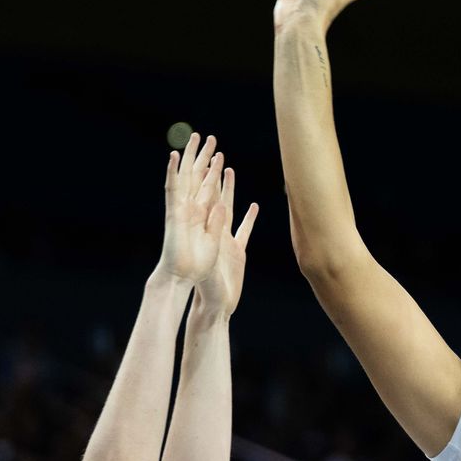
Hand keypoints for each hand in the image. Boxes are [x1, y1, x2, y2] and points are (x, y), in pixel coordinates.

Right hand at [154, 133, 226, 284]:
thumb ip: (218, 223)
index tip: (220, 156)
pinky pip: (173, 189)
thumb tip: (222, 204)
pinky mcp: (173, 212)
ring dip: (191, 157)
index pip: (210, 187)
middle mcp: (192, 208)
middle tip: (210, 137)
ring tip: (195, 137)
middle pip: (199, 177)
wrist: (182, 278)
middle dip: (204, 157)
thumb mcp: (215, 242)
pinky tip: (173, 156)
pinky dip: (172, 172)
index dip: (215, 171)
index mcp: (203, 215)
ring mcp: (182, 208)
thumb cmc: (198, 266)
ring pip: (187, 176)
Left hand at [195, 163, 258, 318]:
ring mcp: (226, 241)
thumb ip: (216, 235)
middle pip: (215, 195)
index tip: (208, 155)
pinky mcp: (237, 252)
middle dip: (214, 172)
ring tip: (229, 169)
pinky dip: (249, 218)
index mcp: (206, 232)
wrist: (213, 310)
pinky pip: (244, 230)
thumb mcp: (213, 259)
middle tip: (215, 150)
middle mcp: (215, 232)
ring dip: (229, 189)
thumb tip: (222, 207)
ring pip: (228, 207)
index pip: (206, 197)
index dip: (207, 176)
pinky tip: (254, 206)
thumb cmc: (208, 290)